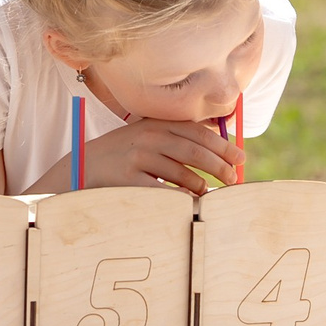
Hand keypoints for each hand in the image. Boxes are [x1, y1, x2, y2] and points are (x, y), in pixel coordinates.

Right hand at [79, 116, 243, 195]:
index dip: (222, 145)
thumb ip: (177, 131)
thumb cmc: (126, 152)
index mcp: (157, 123)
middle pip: (194, 151)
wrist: (86, 165)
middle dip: (219, 165)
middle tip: (233, 179)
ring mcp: (138, 157)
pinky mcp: (129, 179)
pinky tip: (188, 201)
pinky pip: (162, 191)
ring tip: (208, 192)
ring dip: (200, 184)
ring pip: (181, 172)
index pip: (197, 132)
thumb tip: (219, 135)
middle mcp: (149, 137)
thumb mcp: (148, 133)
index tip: (240, 157)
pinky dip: (179, 197)